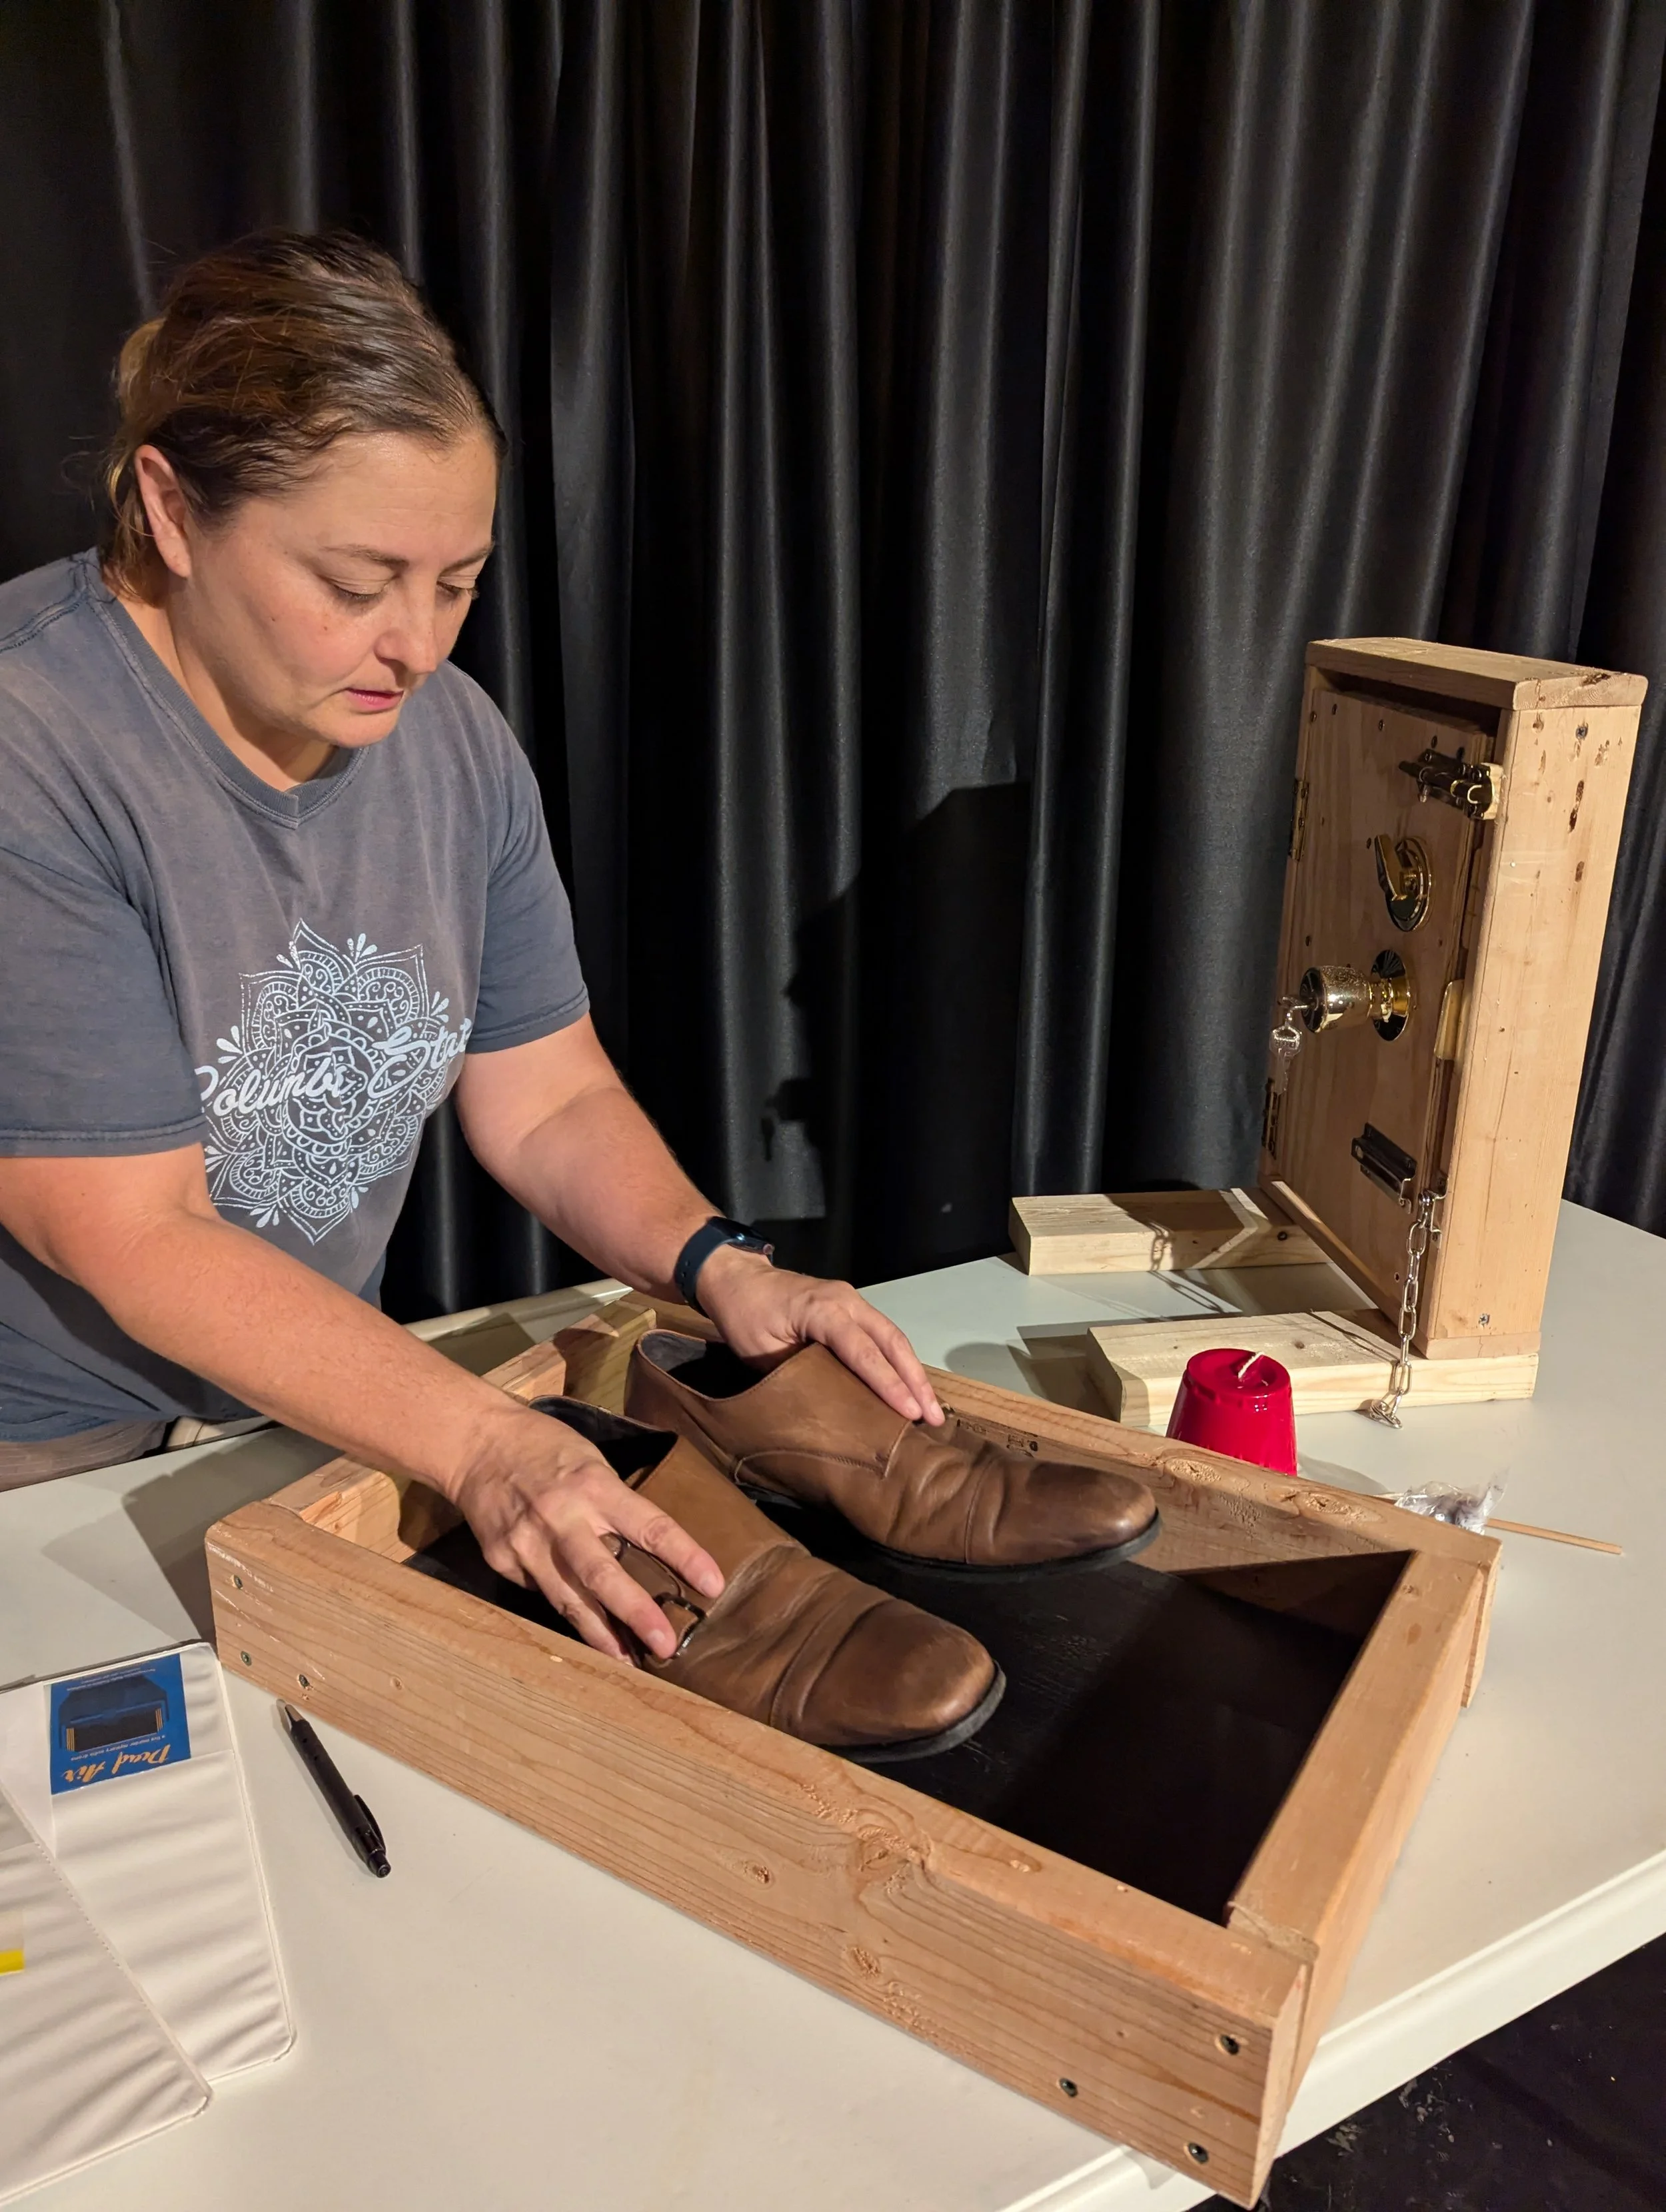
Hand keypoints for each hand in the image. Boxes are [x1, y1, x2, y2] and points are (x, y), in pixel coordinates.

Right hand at [450, 1403, 723, 1662]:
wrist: (477, 1443)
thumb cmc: (545, 1447)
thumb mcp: (591, 1463)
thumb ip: (614, 1505)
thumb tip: (644, 1553)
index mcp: (594, 1486)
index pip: (649, 1525)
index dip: (684, 1556)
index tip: (713, 1584)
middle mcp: (561, 1517)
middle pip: (603, 1574)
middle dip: (636, 1612)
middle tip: (665, 1645)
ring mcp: (527, 1543)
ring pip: (568, 1599)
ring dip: (599, 1635)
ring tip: (626, 1663)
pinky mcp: (502, 1560)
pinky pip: (540, 1592)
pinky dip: (562, 1610)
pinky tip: (580, 1629)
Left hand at [694, 1249, 944, 1425]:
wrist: (736, 1278)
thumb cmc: (744, 1315)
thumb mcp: (761, 1351)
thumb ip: (799, 1373)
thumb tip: (831, 1406)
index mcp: (822, 1310)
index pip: (863, 1352)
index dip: (889, 1384)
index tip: (911, 1413)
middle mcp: (846, 1301)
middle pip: (892, 1341)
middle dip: (916, 1381)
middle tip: (934, 1417)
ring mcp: (852, 1301)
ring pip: (893, 1338)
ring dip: (913, 1373)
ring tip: (930, 1409)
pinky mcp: (851, 1308)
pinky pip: (883, 1336)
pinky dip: (900, 1362)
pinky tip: (908, 1387)